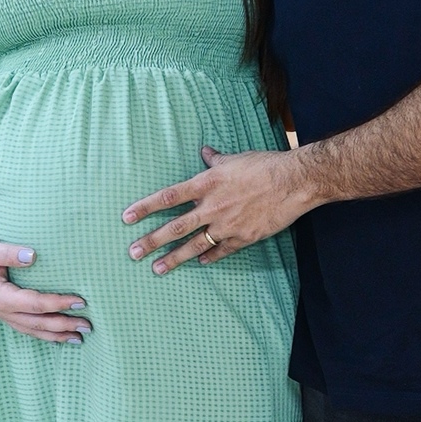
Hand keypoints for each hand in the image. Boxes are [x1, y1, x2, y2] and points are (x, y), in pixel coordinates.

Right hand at [0, 234, 91, 341]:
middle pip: (38, 323)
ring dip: (56, 335)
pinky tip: (57, 337)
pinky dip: (43, 334)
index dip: (59, 303)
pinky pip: (25, 328)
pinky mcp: (2, 312)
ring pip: (32, 331)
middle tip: (88, 326)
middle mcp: (2, 310)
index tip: (81, 301)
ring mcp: (1, 314)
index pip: (37, 304)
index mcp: (1, 297)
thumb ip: (10, 253)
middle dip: (64, 326)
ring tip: (79, 338)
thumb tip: (33, 255)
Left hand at [122, 147, 318, 272]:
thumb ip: (215, 159)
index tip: (126, 217)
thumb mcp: (235, 158)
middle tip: (133, 252)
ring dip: (174, 258)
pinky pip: (221, 251)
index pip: (167, 197)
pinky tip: (199, 263)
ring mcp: (226, 225)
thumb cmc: (264, 165)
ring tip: (157, 269)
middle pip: (175, 227)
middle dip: (151, 241)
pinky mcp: (243, 238)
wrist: (294, 182)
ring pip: (194, 245)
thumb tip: (204, 152)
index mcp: (206, 183)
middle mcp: (211, 207)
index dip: (145, 208)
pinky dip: (209, 257)